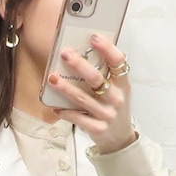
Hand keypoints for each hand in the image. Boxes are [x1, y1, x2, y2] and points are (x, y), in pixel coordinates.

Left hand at [48, 33, 135, 155]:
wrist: (120, 139)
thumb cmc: (113, 108)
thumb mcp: (117, 90)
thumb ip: (105, 75)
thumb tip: (81, 53)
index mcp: (123, 84)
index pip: (118, 62)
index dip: (107, 48)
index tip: (94, 37)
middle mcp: (116, 98)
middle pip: (96, 79)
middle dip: (79, 65)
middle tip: (65, 53)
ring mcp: (107, 114)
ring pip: (82, 98)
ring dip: (65, 88)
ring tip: (52, 78)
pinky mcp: (97, 128)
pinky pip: (77, 118)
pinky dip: (65, 112)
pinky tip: (55, 107)